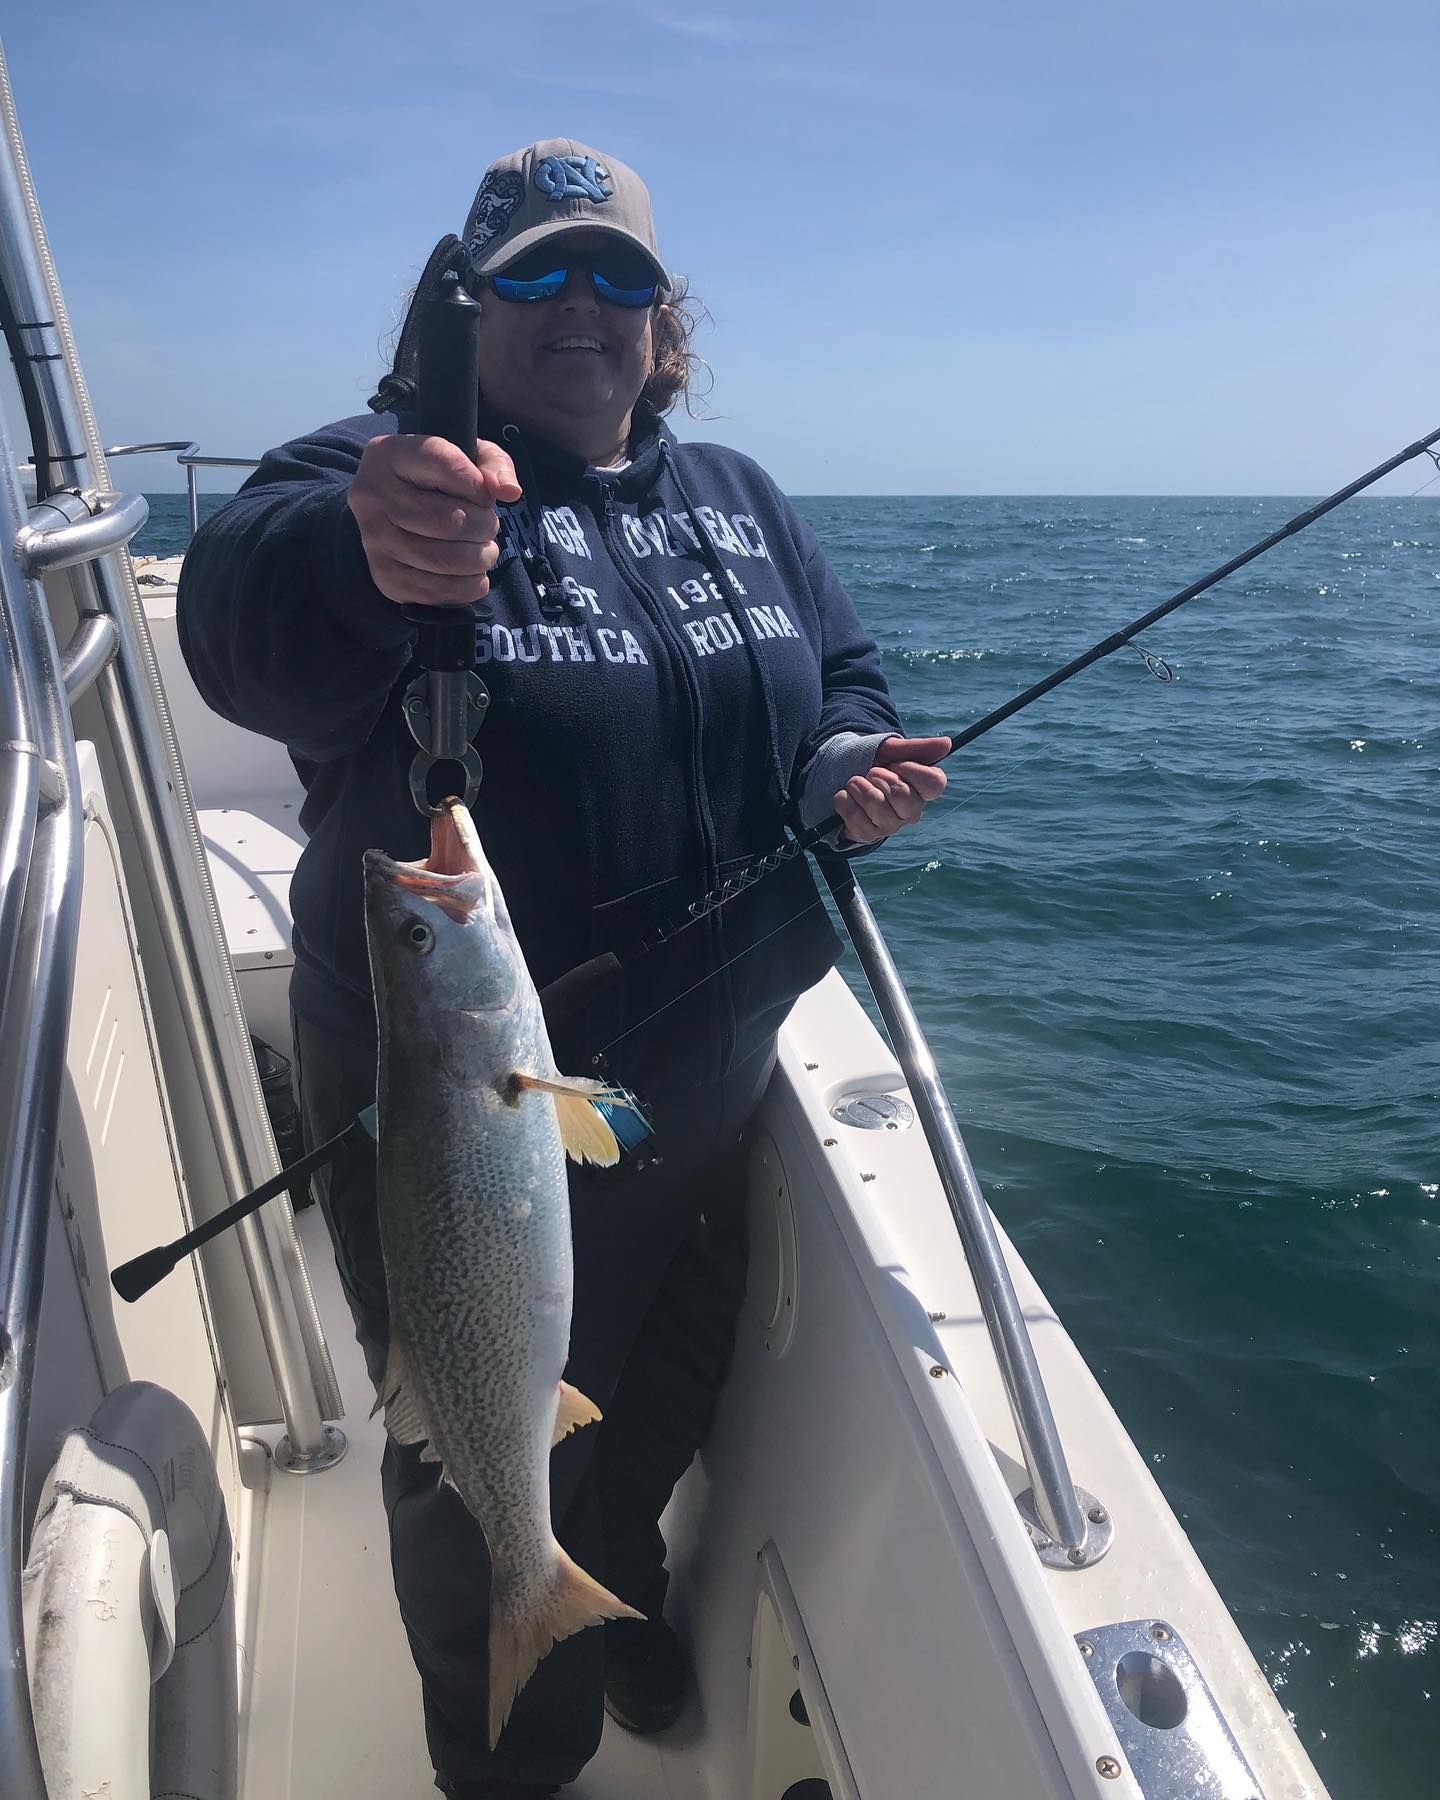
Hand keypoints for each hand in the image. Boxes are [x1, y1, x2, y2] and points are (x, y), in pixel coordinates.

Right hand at [348, 435, 522, 607]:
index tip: (484, 493)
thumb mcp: (465, 455)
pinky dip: (469, 586)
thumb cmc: (436, 480)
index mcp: (388, 455)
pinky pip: (438, 591)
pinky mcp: (385, 577)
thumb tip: (509, 491)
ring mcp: (375, 540)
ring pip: (445, 559)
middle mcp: (373, 497)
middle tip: (488, 526)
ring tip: (484, 549)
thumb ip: (493, 463)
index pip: (439, 461)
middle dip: (484, 526)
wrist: (393, 512)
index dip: (475, 482)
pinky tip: (473, 574)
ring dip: (481, 558)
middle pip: (448, 520)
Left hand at [833, 735, 949, 845]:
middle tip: (871, 772)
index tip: (896, 763)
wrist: (844, 773)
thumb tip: (947, 743)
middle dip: (879, 776)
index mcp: (924, 789)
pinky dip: (844, 801)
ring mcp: (890, 825)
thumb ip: (918, 747)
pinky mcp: (868, 835)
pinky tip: (846, 796)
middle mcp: (911, 811)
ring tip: (855, 782)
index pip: (934, 783)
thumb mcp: (893, 749)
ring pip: (877, 805)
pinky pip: (856, 818)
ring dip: (859, 786)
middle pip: (902, 794)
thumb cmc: (875, 762)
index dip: (913, 770)